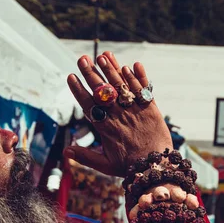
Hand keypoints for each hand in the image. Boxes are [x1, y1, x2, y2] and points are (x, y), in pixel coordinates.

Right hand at [65, 52, 172, 176]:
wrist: (157, 167)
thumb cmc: (130, 167)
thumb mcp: (105, 165)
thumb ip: (85, 156)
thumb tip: (66, 151)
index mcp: (105, 128)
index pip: (88, 104)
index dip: (78, 90)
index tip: (71, 76)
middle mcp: (119, 115)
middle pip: (102, 91)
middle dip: (91, 73)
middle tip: (83, 58)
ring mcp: (135, 110)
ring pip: (121, 86)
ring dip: (112, 69)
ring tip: (104, 55)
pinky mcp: (151, 108)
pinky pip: (143, 89)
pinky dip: (138, 77)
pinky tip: (131, 65)